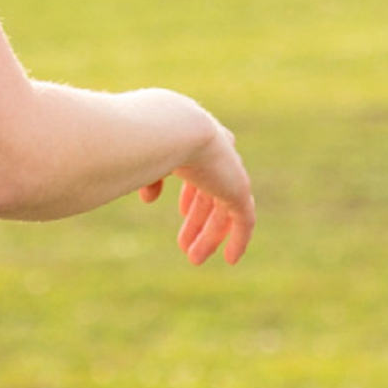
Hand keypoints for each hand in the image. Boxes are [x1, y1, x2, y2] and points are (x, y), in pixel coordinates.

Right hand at [140, 114, 253, 267]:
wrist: (173, 127)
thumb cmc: (147, 135)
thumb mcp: (143, 155)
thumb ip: (148, 175)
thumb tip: (149, 198)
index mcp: (197, 142)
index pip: (200, 171)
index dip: (191, 194)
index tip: (182, 212)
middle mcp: (218, 154)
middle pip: (211, 193)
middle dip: (198, 220)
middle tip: (184, 245)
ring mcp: (230, 171)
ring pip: (225, 210)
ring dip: (210, 235)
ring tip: (194, 258)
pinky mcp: (239, 188)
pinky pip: (244, 220)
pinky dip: (239, 240)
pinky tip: (231, 260)